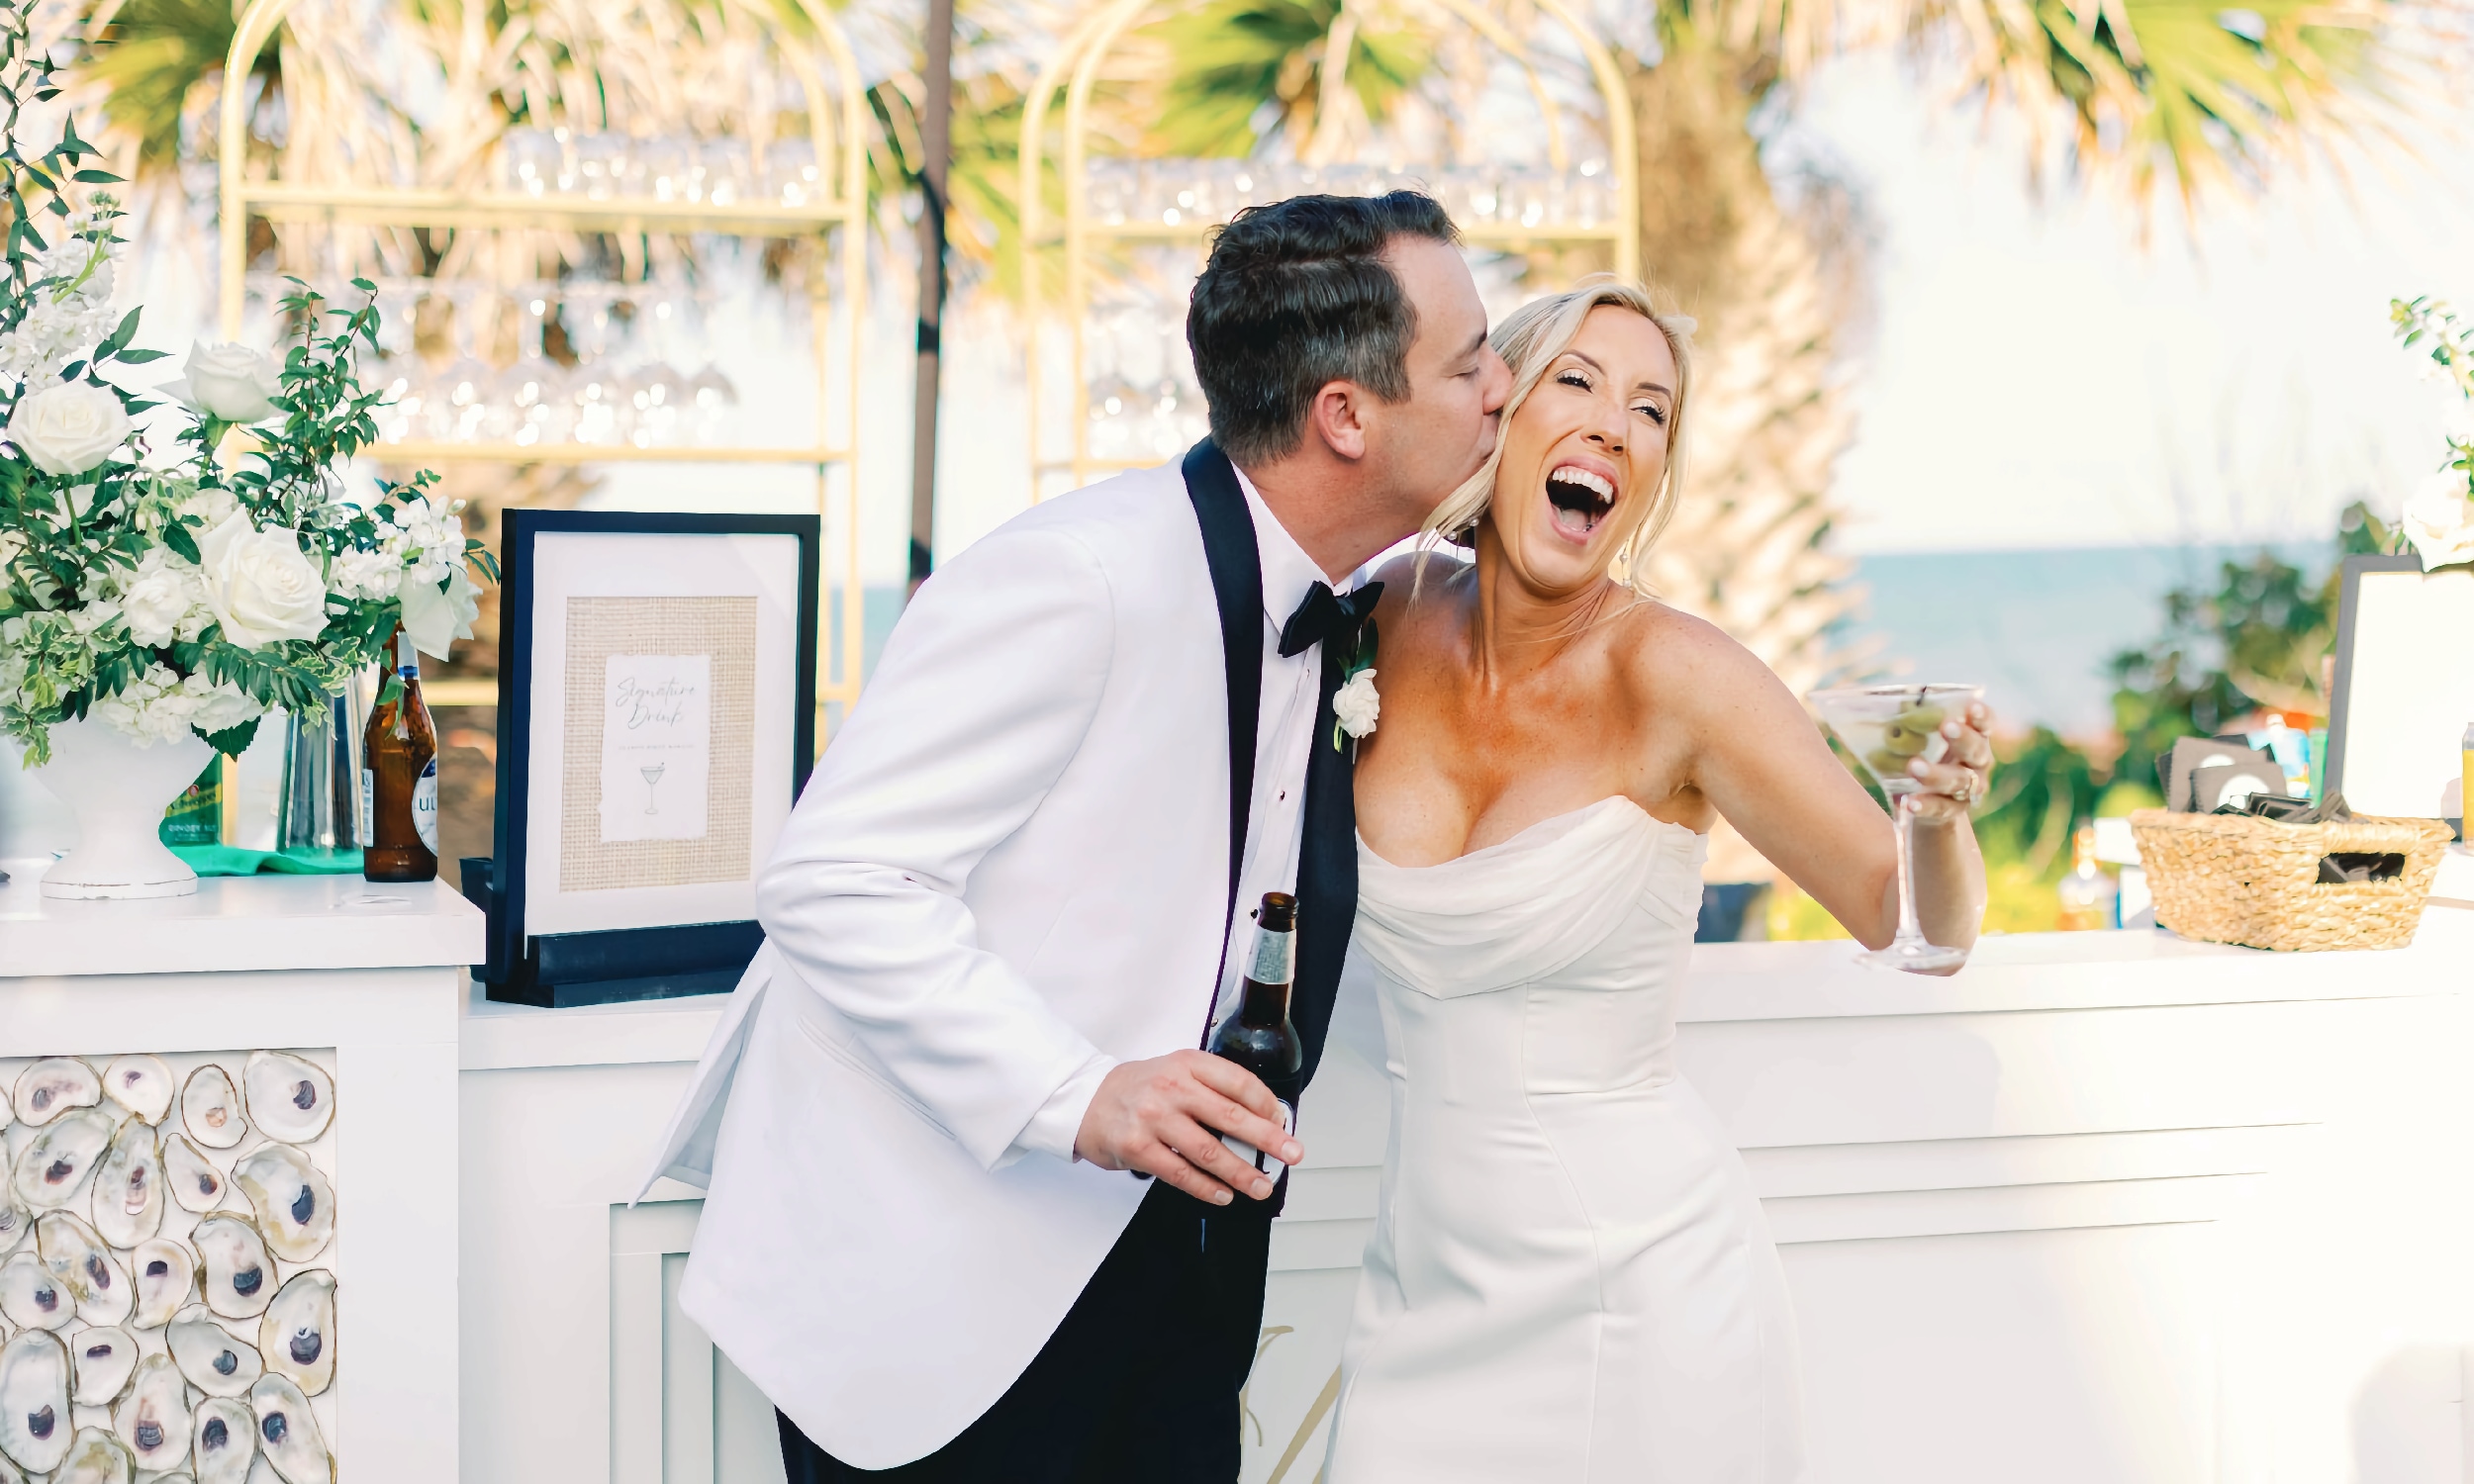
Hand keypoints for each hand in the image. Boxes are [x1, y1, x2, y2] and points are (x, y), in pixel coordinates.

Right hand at [1072, 1049, 1301, 1204]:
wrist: (1085, 1099)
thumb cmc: (1140, 1088)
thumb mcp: (1177, 1071)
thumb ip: (1213, 1089)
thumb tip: (1261, 1120)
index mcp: (1188, 1064)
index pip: (1239, 1082)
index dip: (1267, 1106)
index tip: (1282, 1123)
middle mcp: (1172, 1087)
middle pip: (1231, 1117)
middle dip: (1267, 1140)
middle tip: (1291, 1155)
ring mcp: (1154, 1118)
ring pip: (1209, 1151)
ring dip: (1240, 1173)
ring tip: (1259, 1186)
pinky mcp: (1138, 1147)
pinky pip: (1181, 1174)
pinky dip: (1207, 1188)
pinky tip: (1223, 1194)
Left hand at [1905, 699, 1994, 824]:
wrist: (1929, 800)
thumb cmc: (1927, 755)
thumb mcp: (1923, 737)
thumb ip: (1914, 721)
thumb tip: (1896, 702)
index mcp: (1974, 738)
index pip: (1985, 725)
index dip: (1982, 716)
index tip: (1972, 706)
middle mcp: (1978, 763)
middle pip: (1977, 750)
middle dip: (1963, 738)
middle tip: (1947, 726)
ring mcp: (1969, 789)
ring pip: (1959, 781)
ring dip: (1937, 773)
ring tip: (1914, 766)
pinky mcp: (1953, 811)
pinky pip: (1941, 808)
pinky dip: (1926, 805)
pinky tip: (1909, 802)